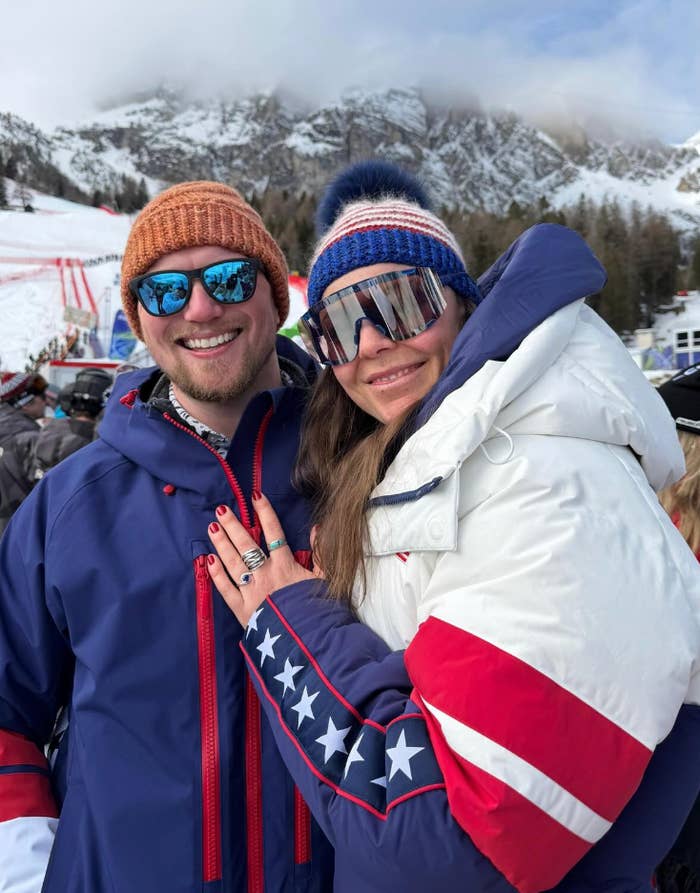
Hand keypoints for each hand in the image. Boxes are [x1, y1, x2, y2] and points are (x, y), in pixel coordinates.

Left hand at [207, 492, 316, 626]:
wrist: (308, 642)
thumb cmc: (318, 610)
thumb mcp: (325, 580)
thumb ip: (321, 554)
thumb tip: (317, 528)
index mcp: (286, 566)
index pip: (274, 532)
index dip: (264, 512)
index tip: (254, 496)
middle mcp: (265, 574)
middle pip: (246, 545)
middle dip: (233, 525)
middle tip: (220, 509)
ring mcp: (251, 591)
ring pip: (233, 563)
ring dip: (221, 544)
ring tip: (212, 528)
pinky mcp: (242, 609)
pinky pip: (226, 589)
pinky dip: (217, 574)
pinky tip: (209, 561)